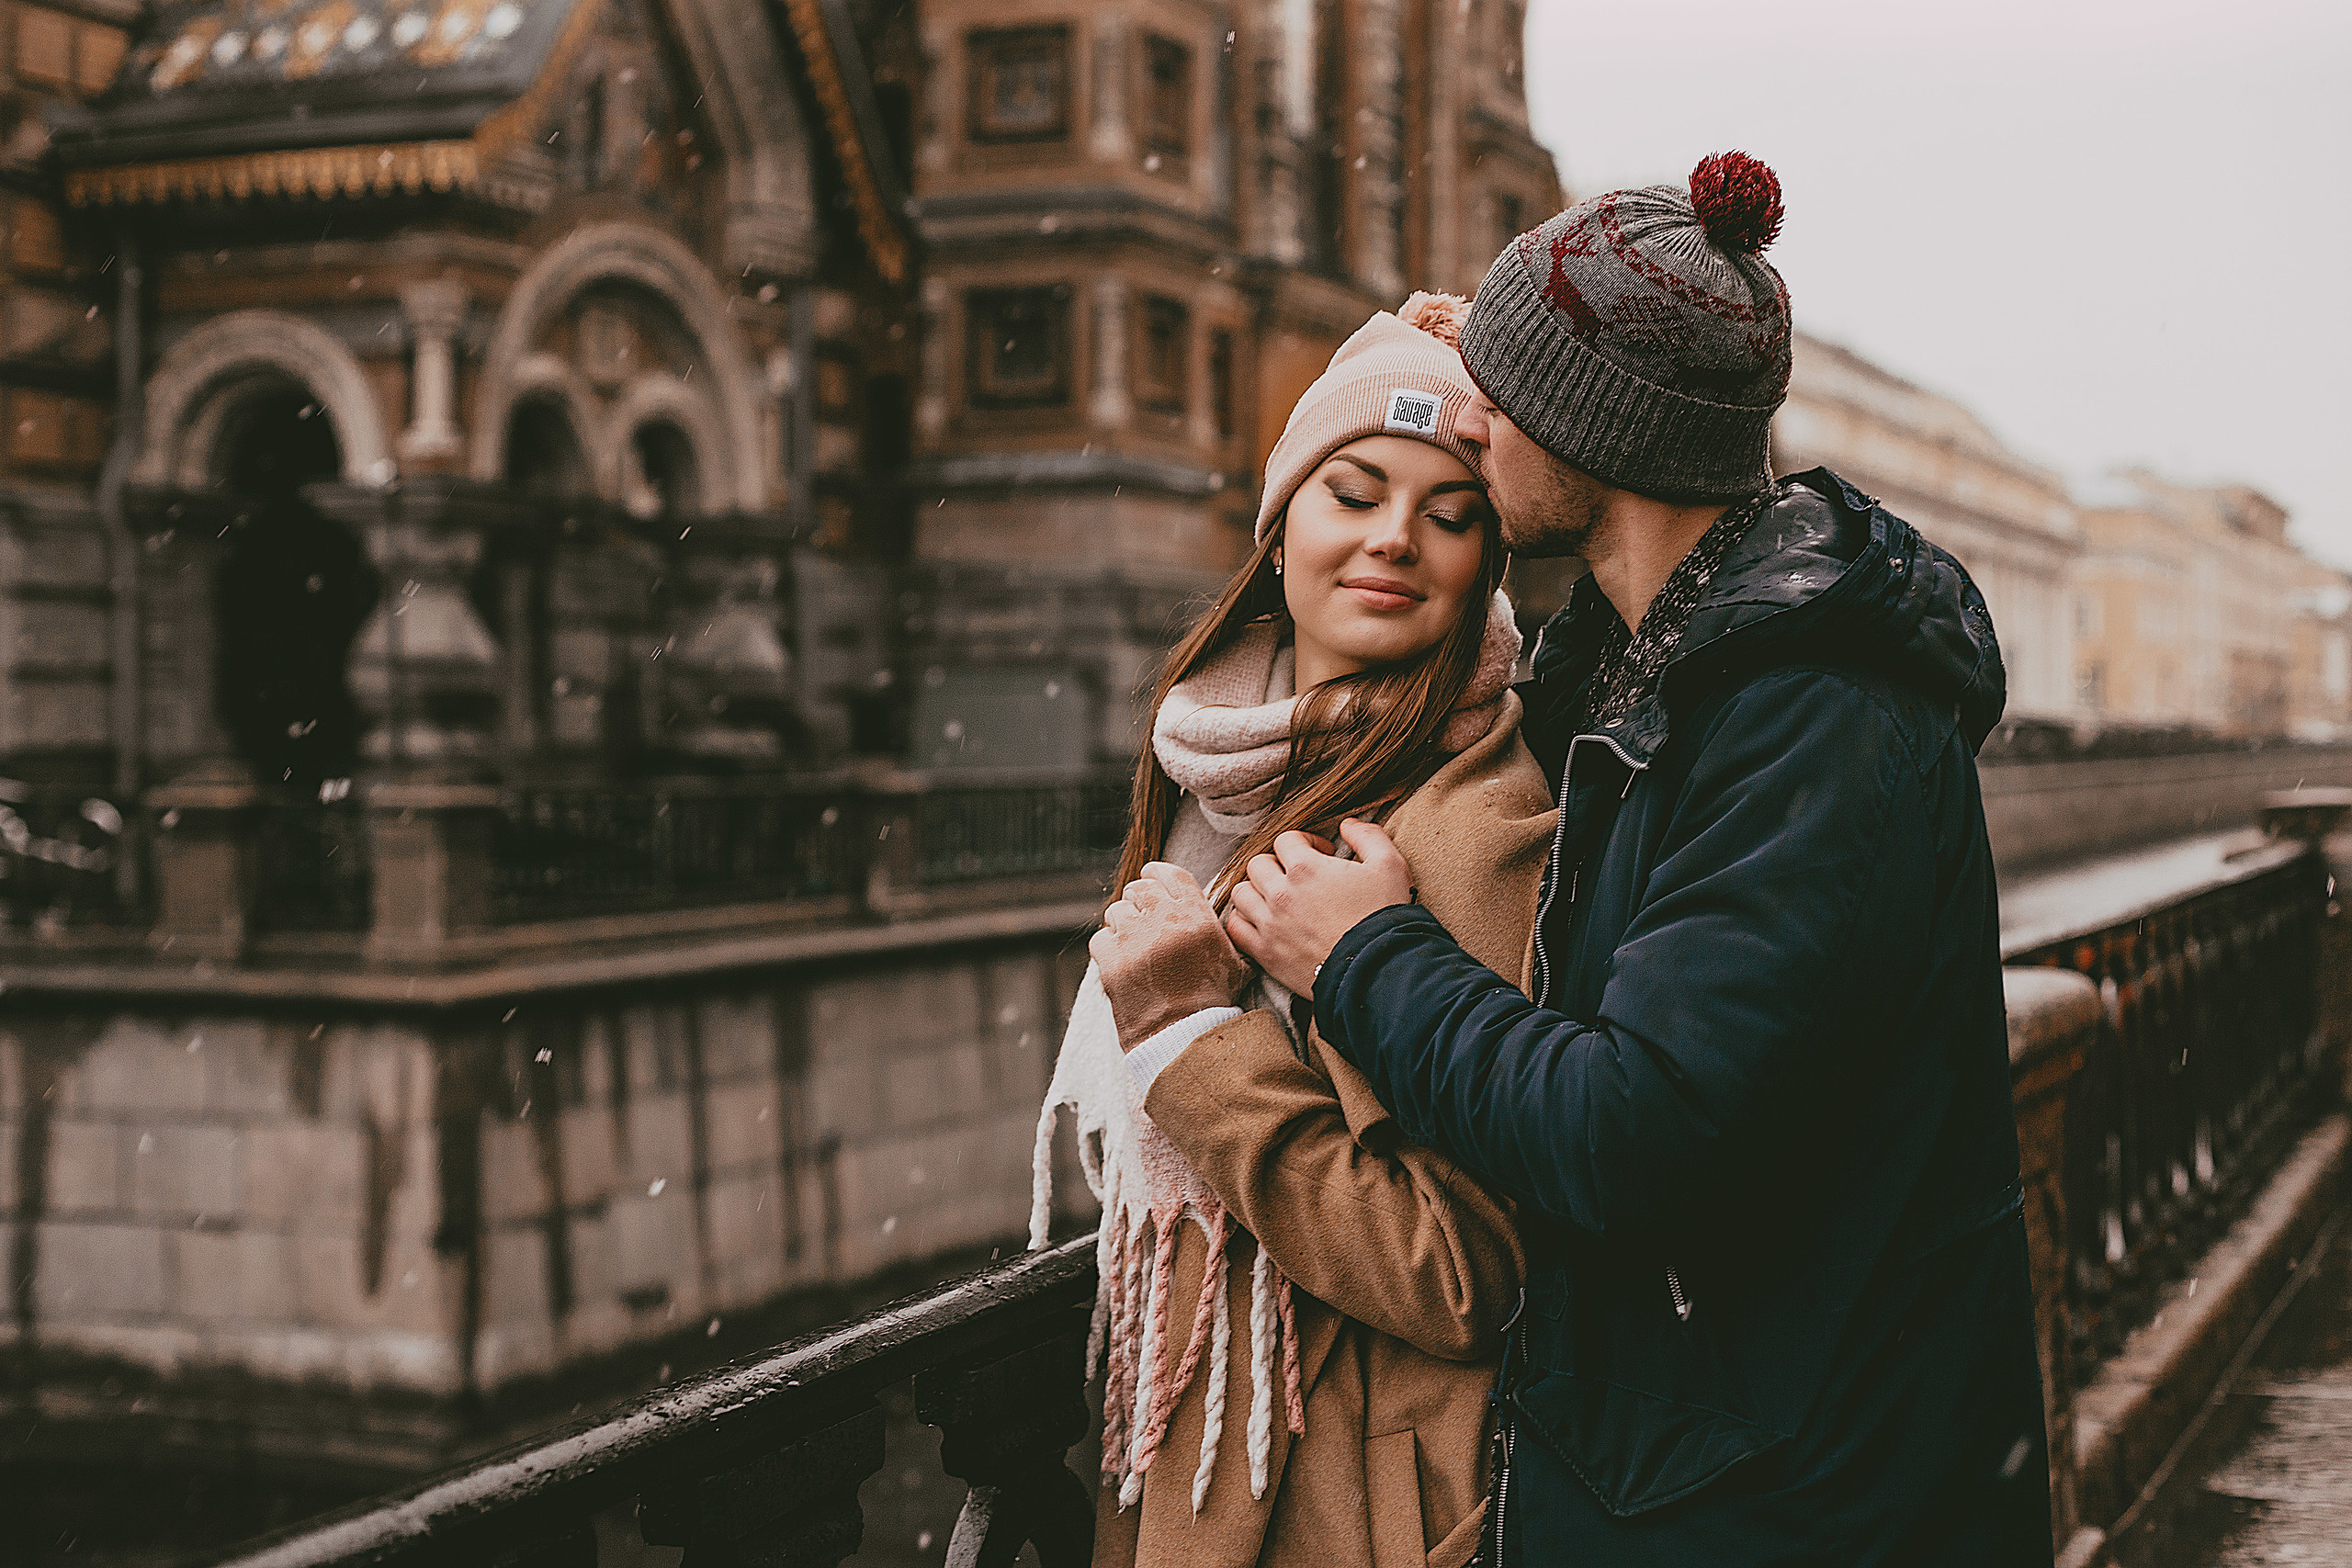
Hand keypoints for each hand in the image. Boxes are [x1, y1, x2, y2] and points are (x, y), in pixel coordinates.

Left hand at [1091, 862, 1254, 1050]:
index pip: (1170, 873)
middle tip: (1141, 917)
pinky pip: (1101, 938)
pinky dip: (1108, 948)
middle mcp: (1165, 922)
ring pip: (1117, 912)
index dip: (1157, 872)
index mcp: (1197, 916)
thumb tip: (1204, 910)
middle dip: (1138, 900)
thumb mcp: (1232, 961)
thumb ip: (1218, 930)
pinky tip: (1122, 962)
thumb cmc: (1212, 1002)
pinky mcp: (1111, 962)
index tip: (1151, 876)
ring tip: (1134, 946)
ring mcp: (1135, 941)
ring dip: (1123, 925)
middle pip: (1140, 888)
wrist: (1185, 1039)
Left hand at [1226, 819, 1412, 996]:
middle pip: (1258, 864)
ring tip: (1278, 898)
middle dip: (1278, 864)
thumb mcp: (1390, 866)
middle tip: (1299, 877)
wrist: (1378, 971)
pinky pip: (1235, 928)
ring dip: (1257, 891)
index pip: (1286, 840)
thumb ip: (1368, 836)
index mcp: (1305, 867)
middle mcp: (1280, 893)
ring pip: (1241, 893)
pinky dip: (1244, 920)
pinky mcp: (1266, 953)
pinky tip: (1263, 921)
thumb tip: (1347, 824)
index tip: (1322, 855)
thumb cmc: (1384, 918)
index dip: (1305, 842)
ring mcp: (1269, 924)